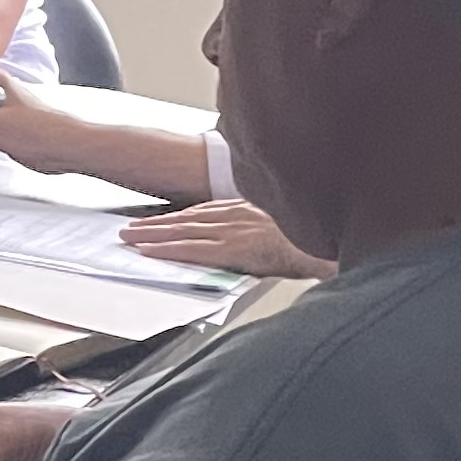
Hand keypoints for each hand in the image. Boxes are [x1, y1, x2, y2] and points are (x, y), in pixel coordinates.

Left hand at [119, 199, 331, 280]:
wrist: (332, 246)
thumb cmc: (314, 240)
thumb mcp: (284, 223)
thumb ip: (261, 228)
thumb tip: (251, 243)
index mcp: (248, 208)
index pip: (203, 211)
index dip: (178, 216)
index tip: (159, 220)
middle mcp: (236, 215)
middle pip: (186, 218)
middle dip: (155, 223)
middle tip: (129, 228)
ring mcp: (233, 231)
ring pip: (183, 232)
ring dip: (152, 235)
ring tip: (129, 238)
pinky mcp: (234, 250)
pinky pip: (193, 250)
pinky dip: (168, 250)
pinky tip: (149, 252)